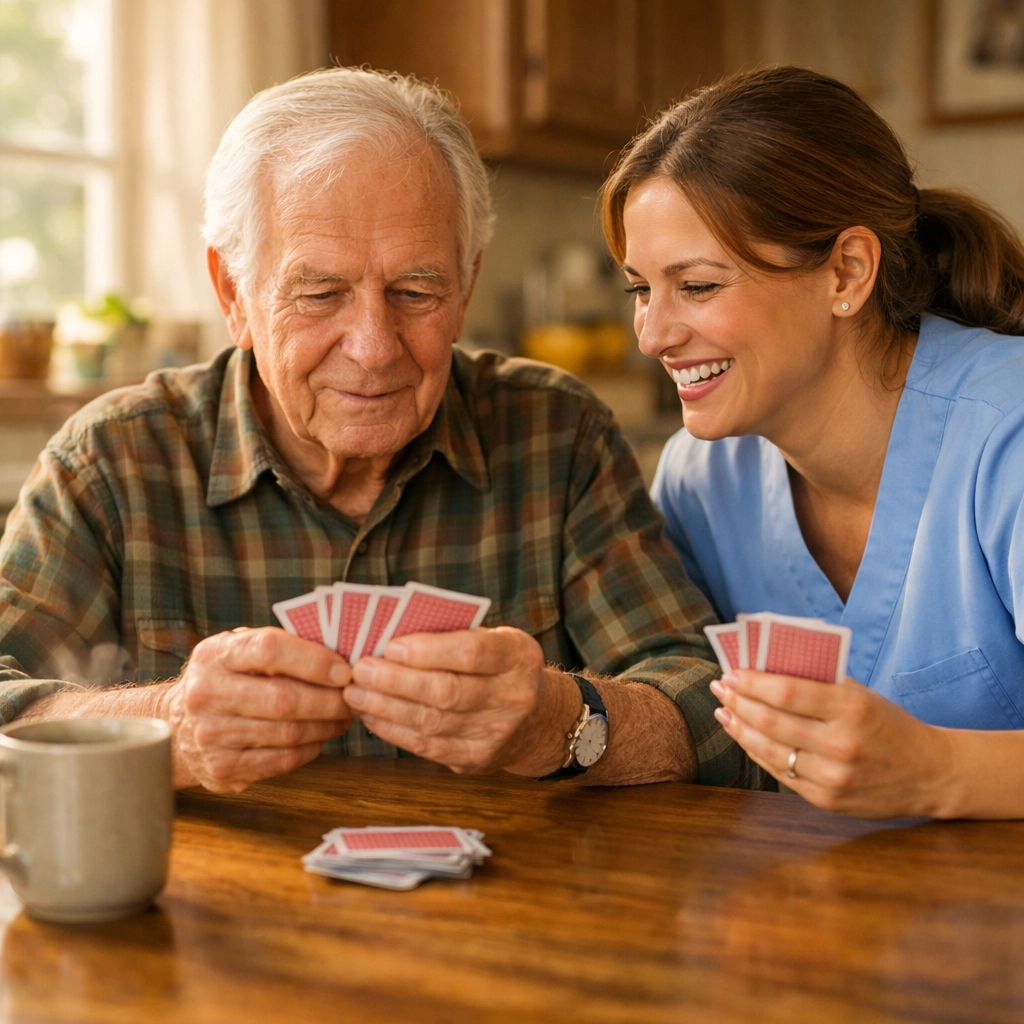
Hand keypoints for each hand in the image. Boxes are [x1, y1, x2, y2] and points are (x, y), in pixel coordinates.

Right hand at [163, 627, 353, 792]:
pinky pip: (281, 761)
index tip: (345, 670)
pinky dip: (309, 749)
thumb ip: (281, 647)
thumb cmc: (226, 678)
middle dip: (329, 700)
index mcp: (215, 655)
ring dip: (325, 726)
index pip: (269, 649)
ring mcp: (211, 735)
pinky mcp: (221, 769)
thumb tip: (341, 657)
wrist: (177, 725)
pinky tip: (319, 737)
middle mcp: (206, 694)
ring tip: (343, 717)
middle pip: (284, 699)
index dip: (314, 660)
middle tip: (353, 698)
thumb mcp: (239, 650)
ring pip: (287, 733)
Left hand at [344, 626, 572, 774]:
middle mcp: (514, 697)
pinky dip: (394, 731)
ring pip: (432, 722)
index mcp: (519, 656)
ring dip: (386, 708)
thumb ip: (453, 636)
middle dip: (396, 681)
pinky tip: (371, 716)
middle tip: (360, 670)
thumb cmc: (501, 667)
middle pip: (447, 691)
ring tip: (355, 693)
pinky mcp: (478, 760)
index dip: (428, 651)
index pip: (472, 653)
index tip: (391, 646)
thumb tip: (390, 636)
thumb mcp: (494, 640)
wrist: (538, 719)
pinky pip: (428, 747)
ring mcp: (498, 734)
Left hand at [709, 670, 953, 817]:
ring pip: (770, 750)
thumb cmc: (888, 725)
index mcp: (852, 709)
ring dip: (739, 728)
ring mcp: (833, 777)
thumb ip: (818, 683)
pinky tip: (744, 735)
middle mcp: (841, 745)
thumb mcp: (862, 695)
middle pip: (772, 721)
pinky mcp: (826, 800)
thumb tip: (765, 668)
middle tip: (720, 687)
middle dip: (738, 701)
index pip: (788, 693)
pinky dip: (757, 751)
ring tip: (724, 711)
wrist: (930, 775)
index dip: (753, 682)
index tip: (732, 671)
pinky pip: (780, 773)